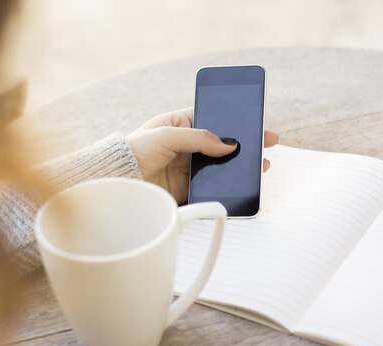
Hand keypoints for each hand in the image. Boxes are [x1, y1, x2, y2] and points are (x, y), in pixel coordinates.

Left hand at [126, 107, 278, 203]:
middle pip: (222, 144)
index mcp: (180, 125)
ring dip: (240, 166)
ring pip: (221, 166)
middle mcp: (186, 147)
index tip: (254, 122)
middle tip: (265, 144)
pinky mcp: (188, 190)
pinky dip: (227, 186)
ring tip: (260, 166)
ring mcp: (189, 169)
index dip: (234, 120)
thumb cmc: (133, 151)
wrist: (117, 182)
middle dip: (244, 144)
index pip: (214, 119)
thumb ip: (200, 138)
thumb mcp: (166, 134)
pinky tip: (241, 183)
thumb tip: (229, 145)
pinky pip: (212, 187)